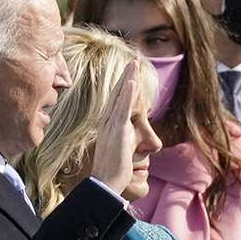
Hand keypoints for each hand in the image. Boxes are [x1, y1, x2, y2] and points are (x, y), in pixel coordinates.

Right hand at [89, 59, 143, 187]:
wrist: (105, 182)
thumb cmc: (113, 168)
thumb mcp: (120, 147)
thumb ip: (124, 136)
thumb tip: (130, 132)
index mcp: (108, 124)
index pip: (117, 98)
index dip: (124, 82)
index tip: (131, 69)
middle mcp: (107, 121)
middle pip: (118, 91)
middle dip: (127, 73)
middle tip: (135, 57)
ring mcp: (111, 124)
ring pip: (120, 96)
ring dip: (128, 77)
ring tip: (135, 62)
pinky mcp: (117, 131)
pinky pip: (122, 109)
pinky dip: (126, 94)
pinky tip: (131, 81)